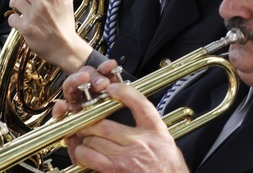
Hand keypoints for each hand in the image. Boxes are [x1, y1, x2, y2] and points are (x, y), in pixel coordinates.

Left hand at [8, 0, 91, 73]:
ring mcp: (33, 16)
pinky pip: (12, 18)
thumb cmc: (66, 28)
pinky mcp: (26, 28)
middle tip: (21, 0)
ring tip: (18, 10)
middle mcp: (42, 4)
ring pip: (15, 1)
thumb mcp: (69, 7)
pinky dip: (13, 20)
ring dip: (14, 5)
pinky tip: (19, 22)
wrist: (65, 48)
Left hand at [54, 74, 187, 172]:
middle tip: (87, 122)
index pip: (140, 104)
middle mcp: (140, 144)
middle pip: (105, 125)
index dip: (124, 92)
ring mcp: (125, 160)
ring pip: (93, 141)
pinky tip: (86, 154)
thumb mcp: (166, 142)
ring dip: (86, 139)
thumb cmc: (169, 169)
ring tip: (86, 139)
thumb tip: (133, 108)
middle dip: (91, 123)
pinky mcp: (115, 172)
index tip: (113, 88)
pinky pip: (90, 159)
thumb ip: (150, 126)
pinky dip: (83, 154)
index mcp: (155, 133)